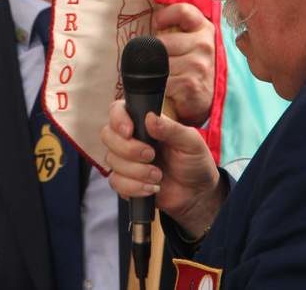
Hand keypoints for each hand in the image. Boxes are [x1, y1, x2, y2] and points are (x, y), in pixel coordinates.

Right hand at [101, 101, 222, 237]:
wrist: (197, 193)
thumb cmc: (194, 161)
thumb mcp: (190, 142)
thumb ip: (171, 128)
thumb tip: (150, 117)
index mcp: (145, 123)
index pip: (118, 110)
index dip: (118, 119)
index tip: (129, 131)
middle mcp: (131, 139)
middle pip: (108, 135)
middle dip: (128, 149)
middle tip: (151, 155)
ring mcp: (126, 161)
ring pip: (112, 160)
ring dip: (136, 171)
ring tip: (158, 175)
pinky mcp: (125, 181)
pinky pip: (116, 182)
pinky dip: (134, 187)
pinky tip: (152, 188)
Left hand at [153, 3, 214, 125]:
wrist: (207, 102)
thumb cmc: (195, 70)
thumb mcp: (194, 44)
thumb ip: (180, 30)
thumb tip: (156, 22)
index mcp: (205, 29)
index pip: (183, 11)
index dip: (165, 16)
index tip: (157, 25)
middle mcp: (205, 44)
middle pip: (162, 42)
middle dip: (156, 54)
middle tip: (163, 65)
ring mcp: (198, 64)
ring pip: (159, 62)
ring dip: (157, 72)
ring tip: (166, 78)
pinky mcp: (190, 83)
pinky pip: (161, 81)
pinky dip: (159, 87)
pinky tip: (169, 90)